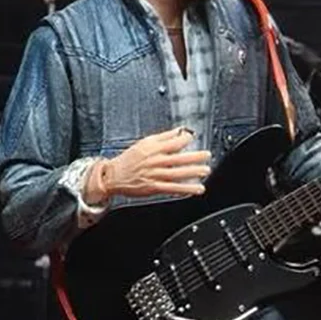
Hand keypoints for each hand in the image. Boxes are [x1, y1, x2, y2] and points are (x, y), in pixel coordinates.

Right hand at [88, 127, 210, 200]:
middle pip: (178, 158)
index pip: (173, 142)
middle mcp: (155, 161)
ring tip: (205, 171)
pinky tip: (196, 189)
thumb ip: (163, 137)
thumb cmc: (129, 159)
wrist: (114, 176)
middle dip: (194, 157)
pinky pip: (173, 188)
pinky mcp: (154, 187)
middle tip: (207, 155)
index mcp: (153, 148)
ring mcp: (155, 175)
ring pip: (177, 174)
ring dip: (193, 172)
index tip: (193, 138)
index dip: (185, 140)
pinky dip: (186, 189)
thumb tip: (179, 130)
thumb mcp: (144, 143)